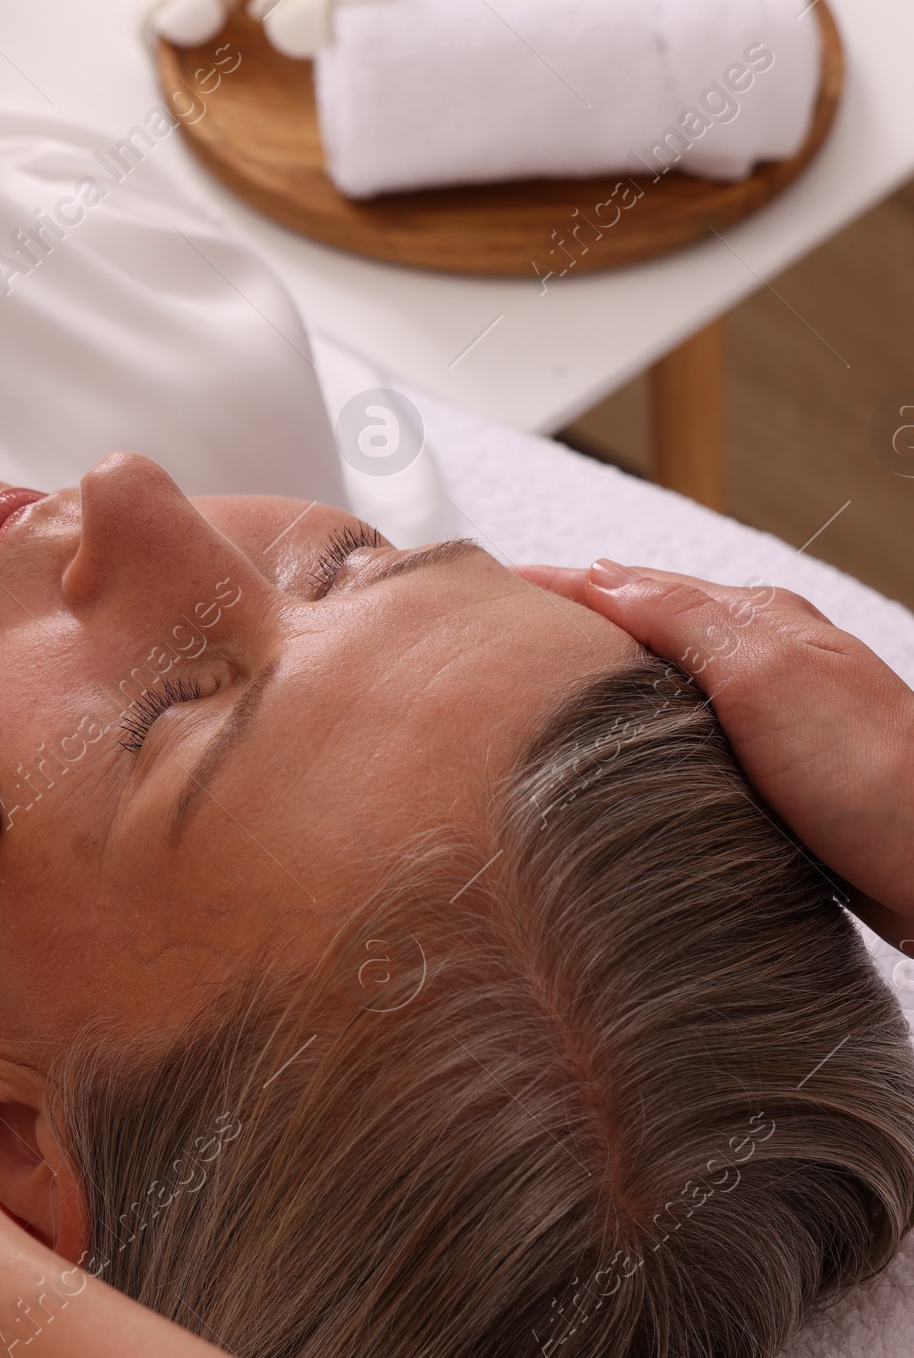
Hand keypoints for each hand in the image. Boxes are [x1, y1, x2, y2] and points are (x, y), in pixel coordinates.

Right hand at [521, 560, 913, 950]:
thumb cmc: (869, 770)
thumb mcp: (765, 674)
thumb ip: (683, 619)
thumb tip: (602, 576)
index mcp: (755, 620)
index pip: (633, 585)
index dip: (559, 585)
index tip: (488, 586)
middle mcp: (761, 662)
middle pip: (643, 631)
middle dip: (570, 630)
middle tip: (491, 642)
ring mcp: (768, 722)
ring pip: (660, 690)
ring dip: (599, 688)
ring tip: (530, 699)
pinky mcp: (770, 781)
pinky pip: (681, 744)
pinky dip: (632, 741)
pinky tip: (608, 767)